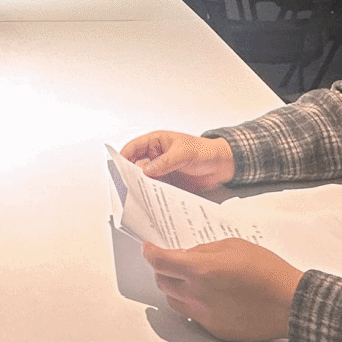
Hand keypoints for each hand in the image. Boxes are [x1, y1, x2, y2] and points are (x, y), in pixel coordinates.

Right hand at [120, 131, 235, 193]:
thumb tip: (146, 170)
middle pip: (135, 165)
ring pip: (144, 179)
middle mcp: (155, 156)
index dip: (124, 156)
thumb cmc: (205, 151)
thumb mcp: (184, 153)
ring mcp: (160, 170)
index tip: (119, 168)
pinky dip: (152, 194)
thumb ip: (165, 162)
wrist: (222, 165)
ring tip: (139, 195)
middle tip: (128, 185)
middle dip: (131, 174)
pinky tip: (152, 199)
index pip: (134, 147)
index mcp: (156, 142)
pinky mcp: (167, 183)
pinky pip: (155, 188)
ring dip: (142, 186)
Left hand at [141, 238, 302, 341]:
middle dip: (162, 269)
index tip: (148, 248)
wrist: (289, 304)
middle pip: (162, 282)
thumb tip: (187, 255)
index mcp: (200, 270)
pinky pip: (192, 314)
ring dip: (175, 287)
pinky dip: (192, 303)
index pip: (160, 262)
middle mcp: (196, 295)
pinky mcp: (213, 329)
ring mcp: (203, 315)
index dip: (150, 253)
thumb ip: (204, 250)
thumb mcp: (234, 246)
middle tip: (171, 261)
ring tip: (190, 278)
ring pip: (174, 301)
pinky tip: (209, 296)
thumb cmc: (267, 271)